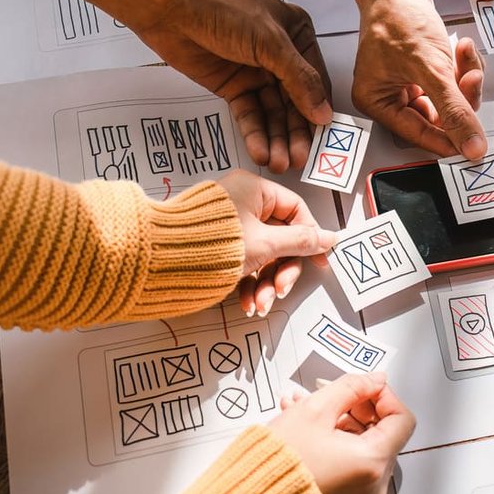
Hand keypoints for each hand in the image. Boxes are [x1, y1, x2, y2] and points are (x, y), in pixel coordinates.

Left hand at [126, 0, 332, 173]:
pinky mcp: (232, 86)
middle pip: (294, 101)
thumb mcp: (270, 41)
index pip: (316, 81)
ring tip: (280, 163)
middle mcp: (280, 56)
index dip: (319, 111)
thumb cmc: (224, 11)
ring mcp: (255, 72)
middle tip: (299, 160)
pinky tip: (260, 151)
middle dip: (296, 132)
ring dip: (276, 138)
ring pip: (271, 112)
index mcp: (297, 35)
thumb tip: (324, 113)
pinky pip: (248, 114)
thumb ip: (300, 79)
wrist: (170, 8)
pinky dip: (255, 133)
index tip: (324, 142)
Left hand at [216, 172, 336, 316]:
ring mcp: (232, 225)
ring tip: (260, 304)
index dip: (310, 236)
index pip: (294, 210)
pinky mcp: (220, 246)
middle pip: (280, 237)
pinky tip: (248, 303)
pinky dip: (250, 284)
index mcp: (255, 189)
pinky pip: (245, 262)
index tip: (319, 261)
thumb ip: (301, 242)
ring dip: (266, 284)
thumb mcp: (265, 244)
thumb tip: (329, 238)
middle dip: (281, 271)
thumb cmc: (214, 244)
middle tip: (281, 290)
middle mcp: (243, 203)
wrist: (165, 263)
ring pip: (263, 255)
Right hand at [270, 372, 415, 493]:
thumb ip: (351, 387)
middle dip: (356, 407)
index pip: (402, 419)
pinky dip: (335, 441)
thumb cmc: (280, 462)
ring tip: (305, 405)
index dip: (384, 396)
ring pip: (362, 445)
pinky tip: (305, 426)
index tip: (364, 387)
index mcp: (372, 462)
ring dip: (339, 420)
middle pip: (383, 432)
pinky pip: (351, 462)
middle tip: (332, 394)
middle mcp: (373, 483)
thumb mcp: (315, 410)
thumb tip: (375, 380)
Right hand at [353, 0, 486, 158]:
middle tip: (472, 80)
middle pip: (436, 116)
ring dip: (464, 78)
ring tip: (466, 55)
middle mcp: (389, 93)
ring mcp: (407, 78)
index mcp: (377, 101)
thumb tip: (470, 146)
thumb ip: (453, 110)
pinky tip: (462, 47)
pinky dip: (462, 65)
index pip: (419, 135)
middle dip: (460, 97)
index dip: (449, 139)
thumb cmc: (396, 15)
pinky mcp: (422, 63)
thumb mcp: (430, 69)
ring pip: (448, 96)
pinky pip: (450, 78)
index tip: (475, 144)